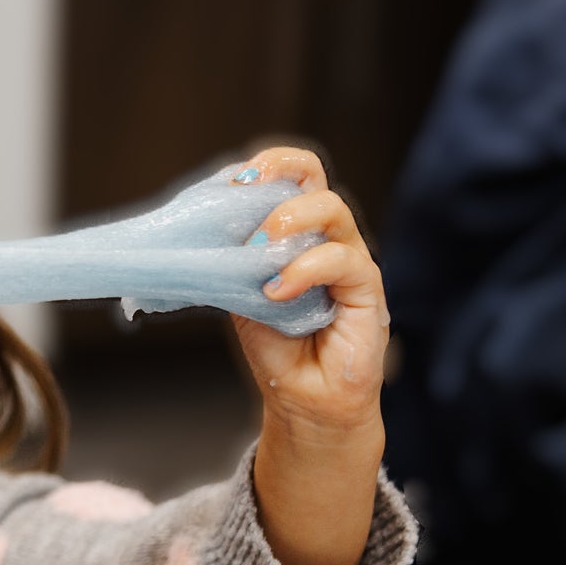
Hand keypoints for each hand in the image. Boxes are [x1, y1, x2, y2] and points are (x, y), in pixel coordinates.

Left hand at [228, 146, 388, 437]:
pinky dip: (304, 270)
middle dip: (279, 173)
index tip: (232, 179)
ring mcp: (350, 260)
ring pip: (333, 209)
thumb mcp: (240, 293)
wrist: (303, 398)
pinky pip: (343, 261)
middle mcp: (327, 237)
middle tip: (243, 195)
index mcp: (297, 232)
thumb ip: (230, 261)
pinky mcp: (368, 289)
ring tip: (256, 251)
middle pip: (314, 179)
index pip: (292, 177)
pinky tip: (276, 292)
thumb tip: (197, 234)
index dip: (267, 166)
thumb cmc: (277, 345)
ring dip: (288, 220)